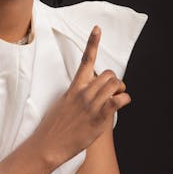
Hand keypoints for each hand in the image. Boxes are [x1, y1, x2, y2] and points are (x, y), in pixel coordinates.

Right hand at [33, 26, 130, 168]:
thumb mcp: (64, 103)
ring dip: (121, 90)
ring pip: (115, 84)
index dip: (92, 42)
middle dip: (115, 81)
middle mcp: (83, 93)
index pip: (85, 60)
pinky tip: (122, 103)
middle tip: (114, 92)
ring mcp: (91, 104)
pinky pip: (117, 100)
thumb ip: (78, 95)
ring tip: (117, 99)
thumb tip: (90, 92)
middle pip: (108, 74)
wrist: (48, 144)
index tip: (97, 29)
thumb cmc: (55, 126)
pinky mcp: (98, 117)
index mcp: (74, 87)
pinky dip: (124, 99)